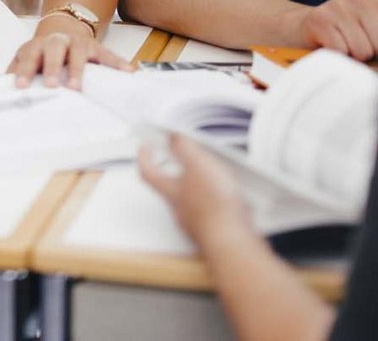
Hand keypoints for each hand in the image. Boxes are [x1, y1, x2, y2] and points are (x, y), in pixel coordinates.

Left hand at [8, 15, 131, 89]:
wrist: (64, 29)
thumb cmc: (44, 53)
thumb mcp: (28, 58)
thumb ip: (17, 72)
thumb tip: (2, 91)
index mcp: (37, 46)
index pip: (28, 56)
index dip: (24, 71)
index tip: (21, 86)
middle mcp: (57, 41)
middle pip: (53, 50)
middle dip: (51, 67)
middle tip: (50, 85)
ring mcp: (77, 42)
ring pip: (78, 53)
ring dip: (78, 70)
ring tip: (77, 87)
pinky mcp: (95, 46)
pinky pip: (107, 55)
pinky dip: (117, 63)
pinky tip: (127, 72)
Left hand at [140, 132, 256, 249]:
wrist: (232, 242)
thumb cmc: (214, 206)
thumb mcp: (198, 165)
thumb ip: (183, 148)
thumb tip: (172, 136)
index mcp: (171, 192)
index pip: (148, 172)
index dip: (144, 157)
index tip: (146, 145)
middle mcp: (180, 210)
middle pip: (169, 188)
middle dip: (175, 172)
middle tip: (182, 159)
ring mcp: (196, 224)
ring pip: (191, 202)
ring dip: (199, 188)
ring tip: (213, 176)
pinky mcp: (214, 232)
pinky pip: (211, 215)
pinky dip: (216, 204)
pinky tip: (230, 199)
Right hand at [290, 0, 377, 59]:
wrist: (302, 30)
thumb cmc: (350, 36)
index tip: (377, 41)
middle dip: (373, 52)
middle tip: (358, 45)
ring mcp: (337, 4)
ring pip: (363, 50)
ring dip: (353, 56)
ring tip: (344, 45)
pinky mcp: (319, 20)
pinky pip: (341, 52)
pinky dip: (336, 56)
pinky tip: (330, 46)